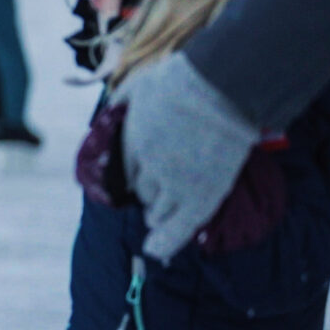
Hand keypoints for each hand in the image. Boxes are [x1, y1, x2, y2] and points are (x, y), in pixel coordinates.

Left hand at [116, 51, 262, 261]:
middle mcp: (148, 165)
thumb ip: (120, 103)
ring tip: (163, 211)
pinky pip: (181, 226)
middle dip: (148, 192)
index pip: (125, 171)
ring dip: (159, 212)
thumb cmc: (183, 79)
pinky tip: (156, 250)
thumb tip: (108, 114)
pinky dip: (168, 241)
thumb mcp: (138, 85)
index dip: (135, 175)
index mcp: (132, 139)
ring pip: (158, 211)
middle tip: (159, 191)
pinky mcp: (203, 193)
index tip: (141, 177)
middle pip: (141, 192)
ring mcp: (175, 181)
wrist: (221, 85)